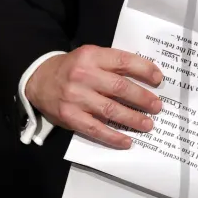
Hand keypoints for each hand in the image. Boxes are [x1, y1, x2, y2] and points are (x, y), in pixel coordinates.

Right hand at [26, 46, 162, 148]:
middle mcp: (84, 75)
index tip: (159, 79)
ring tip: (148, 124)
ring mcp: (76, 97)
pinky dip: (113, 137)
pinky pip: (95, 129)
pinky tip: (127, 141)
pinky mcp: (70, 116)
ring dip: (133, 119)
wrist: (38, 79)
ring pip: (110, 110)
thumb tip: (144, 78)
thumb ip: (111, 64)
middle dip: (142, 98)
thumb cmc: (71, 68)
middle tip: (157, 106)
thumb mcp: (89, 57)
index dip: (144, 70)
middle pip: (120, 87)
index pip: (123, 61)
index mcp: (91, 56)